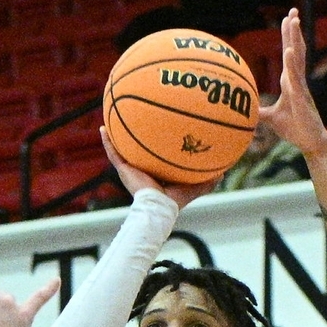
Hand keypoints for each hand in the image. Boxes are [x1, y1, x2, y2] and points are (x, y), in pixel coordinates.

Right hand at [99, 127, 217, 209]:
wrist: (159, 209)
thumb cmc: (175, 201)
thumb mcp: (195, 186)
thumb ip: (208, 180)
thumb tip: (224, 172)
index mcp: (155, 172)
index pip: (154, 155)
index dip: (154, 144)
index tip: (156, 130)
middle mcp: (141, 168)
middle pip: (136, 149)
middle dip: (133, 136)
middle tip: (134, 118)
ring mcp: (130, 169)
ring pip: (121, 148)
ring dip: (116, 135)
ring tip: (110, 118)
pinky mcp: (123, 170)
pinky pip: (113, 153)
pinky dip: (107, 141)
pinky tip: (102, 128)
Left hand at [262, 9, 326, 159]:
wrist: (310, 142)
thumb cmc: (294, 128)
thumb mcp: (271, 118)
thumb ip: (259, 111)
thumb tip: (245, 110)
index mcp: (291, 82)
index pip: (289, 54)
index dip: (288, 37)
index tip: (286, 19)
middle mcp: (297, 81)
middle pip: (295, 50)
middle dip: (294, 31)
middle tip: (293, 11)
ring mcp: (301, 88)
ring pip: (297, 59)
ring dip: (294, 40)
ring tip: (293, 22)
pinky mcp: (301, 99)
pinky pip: (296, 79)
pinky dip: (291, 65)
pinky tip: (288, 52)